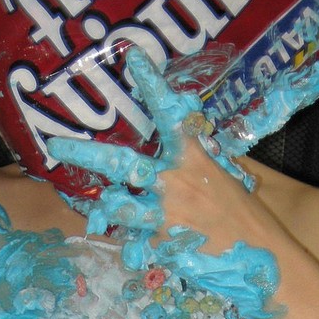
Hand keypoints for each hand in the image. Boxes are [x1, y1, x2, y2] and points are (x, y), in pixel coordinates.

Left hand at [48, 50, 283, 318]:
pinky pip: (136, 241)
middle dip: (85, 152)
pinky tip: (139, 247)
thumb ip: (201, 162)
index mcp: (195, 157)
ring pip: (119, 205)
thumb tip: (186, 144)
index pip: (170, 113)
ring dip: (105, 204)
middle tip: (55, 145)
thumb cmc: (250, 219)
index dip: (152, 84)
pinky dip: (136, 244)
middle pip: (120, 161)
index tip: (134, 58)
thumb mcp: (230, 179)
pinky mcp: (161, 244)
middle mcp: (174, 180)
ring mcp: (164, 213)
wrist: (263, 260)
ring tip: (94, 205)